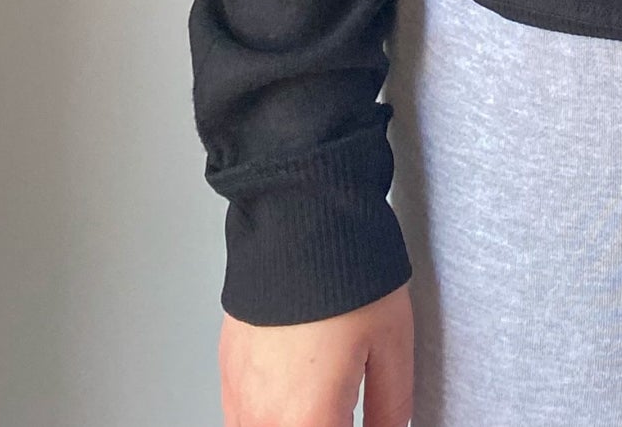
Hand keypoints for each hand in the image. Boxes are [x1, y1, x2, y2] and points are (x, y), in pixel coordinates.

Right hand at [218, 282, 413, 426]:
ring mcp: (239, 397)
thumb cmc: (343, 269)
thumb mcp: (392, 341)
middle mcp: (264, 418)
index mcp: (307, 421)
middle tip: (347, 409)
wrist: (295, 215)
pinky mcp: (228, 372)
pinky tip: (297, 396)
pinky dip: (271, 417)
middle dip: (326, 424)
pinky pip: (244, 419)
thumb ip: (391, 405)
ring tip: (324, 402)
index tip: (370, 420)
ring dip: (297, 423)